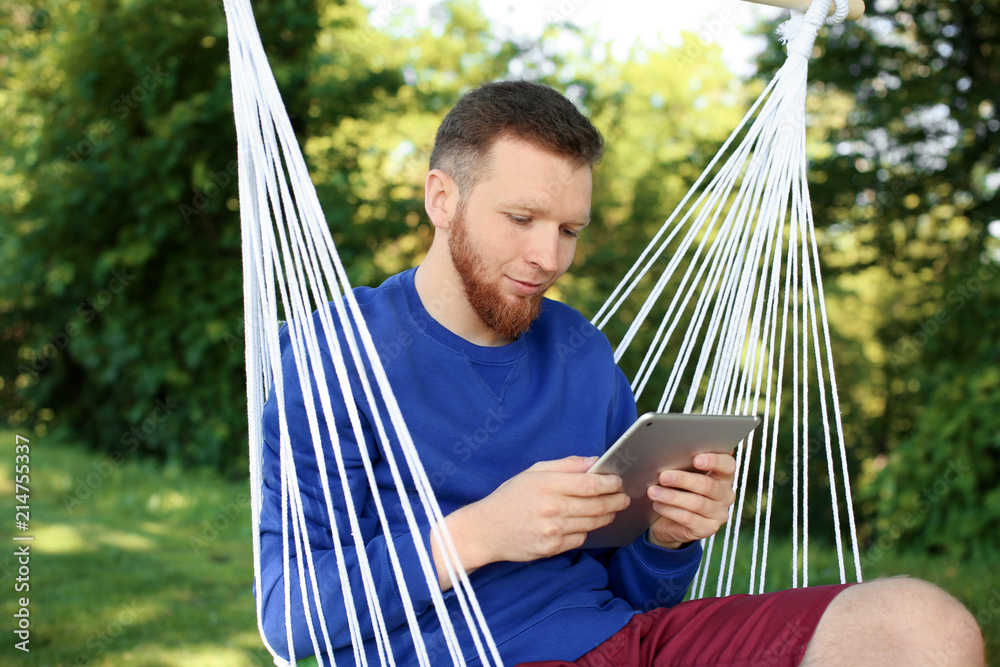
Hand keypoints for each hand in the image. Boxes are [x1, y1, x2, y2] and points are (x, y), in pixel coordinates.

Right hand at [432, 456, 629, 588]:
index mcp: (547, 484)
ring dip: (606, 516)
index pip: (591, 484)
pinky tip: (583, 523)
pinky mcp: (551, 549)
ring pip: (592, 523)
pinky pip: (579, 539)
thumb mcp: (533, 472)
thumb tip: (594, 462)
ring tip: (611, 509)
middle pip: (597, 505)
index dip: (610, 483)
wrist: (486, 530)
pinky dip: (585, 530)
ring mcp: (552, 531)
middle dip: (616, 501)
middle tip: (623, 498)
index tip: (618, 481)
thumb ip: (566, 465)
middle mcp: (551, 508)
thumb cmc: (510, 497)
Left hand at [646, 452, 736, 549]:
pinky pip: (688, 518)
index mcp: (723, 477)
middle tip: (663, 476)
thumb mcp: (683, 475)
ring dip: (672, 496)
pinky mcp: (707, 529)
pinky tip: (658, 505)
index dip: (714, 461)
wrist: (669, 521)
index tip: (696, 459)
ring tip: (653, 492)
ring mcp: (719, 514)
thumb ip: (685, 464)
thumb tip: (672, 451)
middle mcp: (725, 495)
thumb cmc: (678, 490)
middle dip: (683, 479)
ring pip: (696, 503)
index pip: (728, 466)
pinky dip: (671, 510)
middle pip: (707, 485)